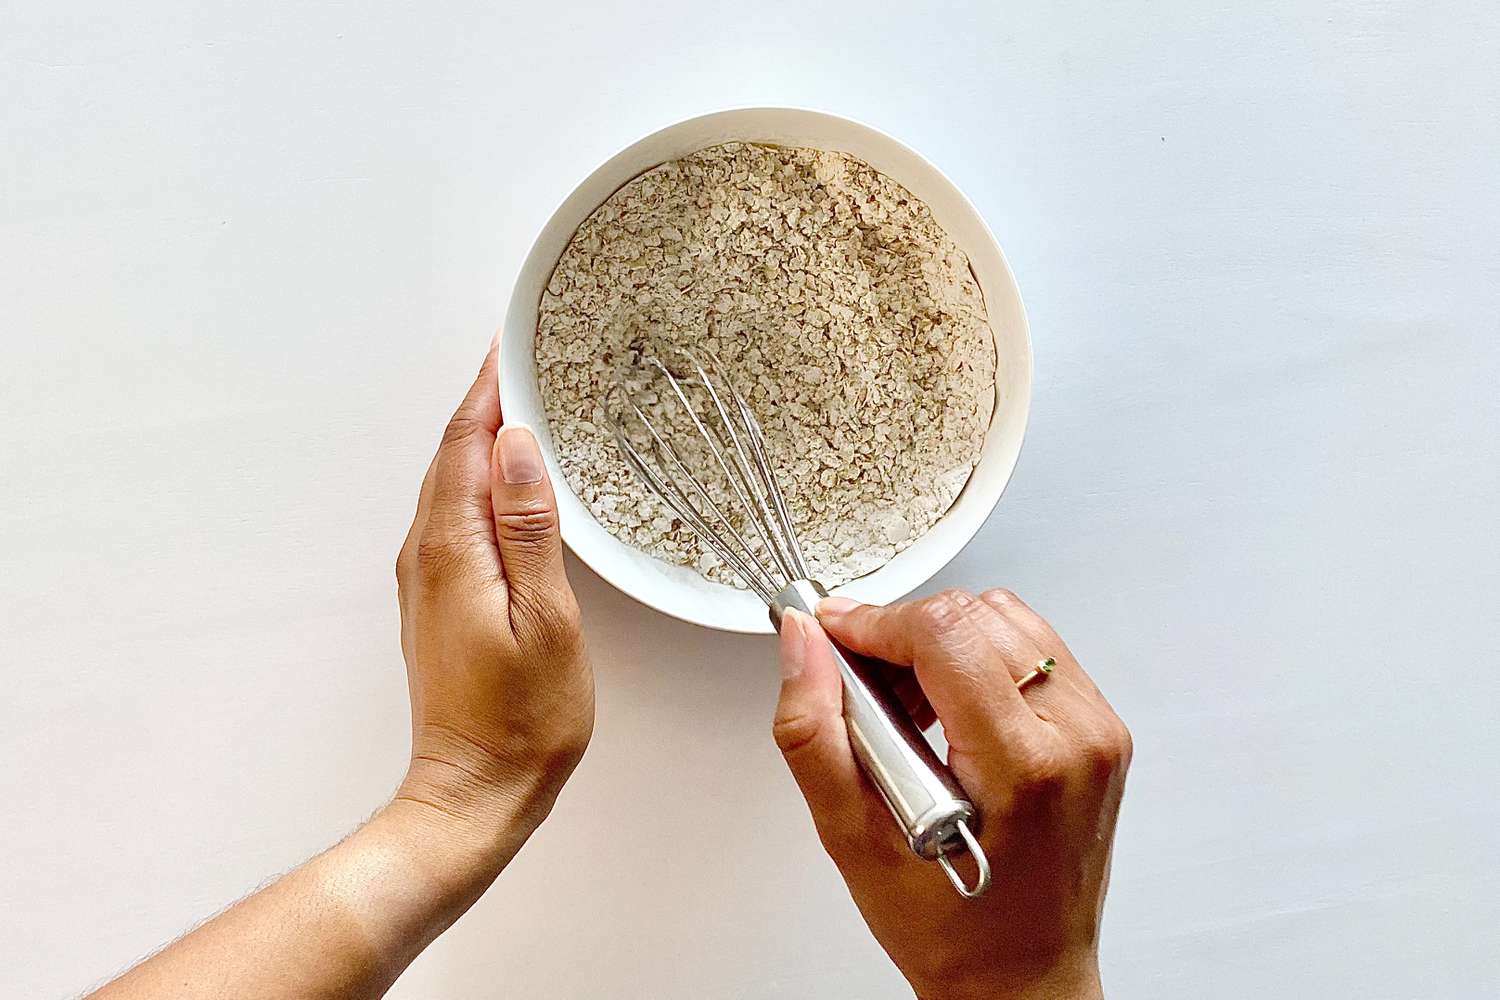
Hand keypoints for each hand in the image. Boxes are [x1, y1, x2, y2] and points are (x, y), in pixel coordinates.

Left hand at [394, 341, 594, 866]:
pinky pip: (454, 513)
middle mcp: (426, 552)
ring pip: (451, 480)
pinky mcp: (437, 597)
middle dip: (486, 398)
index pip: (467, 440)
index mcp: (452, 548)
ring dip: (483, 435)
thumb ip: (529, 527)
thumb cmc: (521, 718)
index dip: (490, 386)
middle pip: (452, 451)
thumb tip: (515, 445)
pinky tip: (509, 478)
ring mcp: (426, 576)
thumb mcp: (546, 618)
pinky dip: (479, 477)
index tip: (515, 339)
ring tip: (524, 399)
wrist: (473, 791)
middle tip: (528, 354)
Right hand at [773, 589, 1129, 999]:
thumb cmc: (953, 931)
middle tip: (863, 683)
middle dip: (903, 633)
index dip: (874, 622)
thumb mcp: (853, 840)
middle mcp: (1076, 736)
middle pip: (974, 615)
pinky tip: (946, 710)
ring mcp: (1097, 728)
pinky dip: (978, 659)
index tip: (833, 635)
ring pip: (1006, 619)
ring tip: (904, 704)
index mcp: (1023, 765)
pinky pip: (1032, 649)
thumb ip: (813, 732)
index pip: (944, 634)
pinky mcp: (1099, 726)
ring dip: (942, 642)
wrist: (1022, 978)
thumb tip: (802, 644)